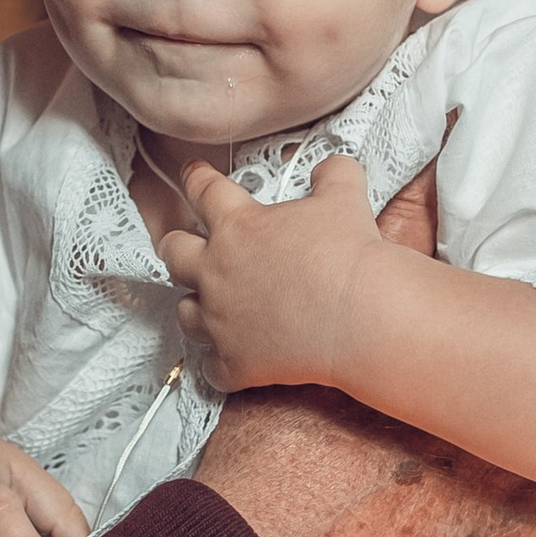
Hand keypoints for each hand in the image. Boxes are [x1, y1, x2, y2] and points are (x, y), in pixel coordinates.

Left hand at [159, 152, 387, 393]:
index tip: (190, 174)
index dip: (195, 178)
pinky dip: (219, 366)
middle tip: (182, 245)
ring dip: (194, 307)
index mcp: (237, 226)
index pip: (203, 190)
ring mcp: (221, 320)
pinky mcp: (235, 362)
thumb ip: (332, 174)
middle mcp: (217, 271)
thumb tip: (331, 167)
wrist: (361, 314)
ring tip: (206, 306)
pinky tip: (228, 362)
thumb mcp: (344, 197)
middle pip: (173, 253)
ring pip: (185, 313)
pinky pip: (211, 369)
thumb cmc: (350, 255)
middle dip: (176, 246)